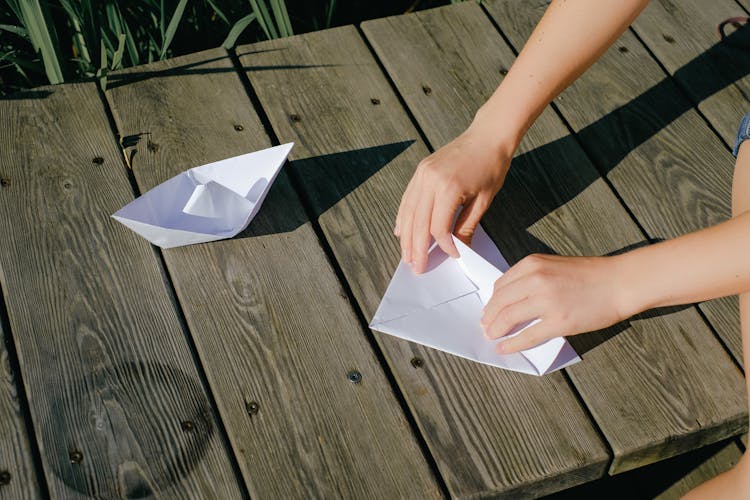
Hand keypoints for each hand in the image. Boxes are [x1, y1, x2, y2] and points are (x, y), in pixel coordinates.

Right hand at [395, 124, 511, 273]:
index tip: (453, 255)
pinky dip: (404, 216)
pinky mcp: (421, 170)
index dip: (444, 245)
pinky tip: (401, 231)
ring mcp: (422, 174)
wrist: (488, 135)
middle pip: (418, 223)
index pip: (439, 227)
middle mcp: (430, 181)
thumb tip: (459, 247)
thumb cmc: (491, 166)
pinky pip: (408, 198)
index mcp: (448, 188)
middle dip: (417, 248)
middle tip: (416, 267)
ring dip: (406, 236)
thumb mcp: (484, 200)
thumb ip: (467, 225)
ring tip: (406, 255)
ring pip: (409, 212)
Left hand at [481, 253, 635, 352]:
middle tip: (486, 326)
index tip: (489, 310)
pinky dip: (512, 344)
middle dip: (489, 316)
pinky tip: (505, 348)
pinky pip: (527, 336)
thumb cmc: (591, 274)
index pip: (501, 285)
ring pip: (509, 318)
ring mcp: (547, 301)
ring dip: (496, 329)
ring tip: (492, 336)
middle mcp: (536, 280)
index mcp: (533, 264)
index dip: (492, 301)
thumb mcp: (554, 265)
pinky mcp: (559, 321)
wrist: (620, 282)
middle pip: (500, 302)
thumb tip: (512, 298)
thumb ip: (532, 277)